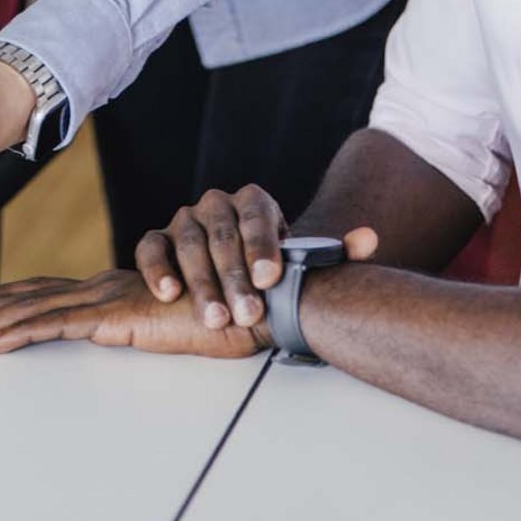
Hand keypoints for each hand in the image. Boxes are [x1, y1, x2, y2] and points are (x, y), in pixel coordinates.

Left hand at [0, 270, 266, 358]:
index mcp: (109, 291)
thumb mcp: (172, 323)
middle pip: (23, 296)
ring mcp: (106, 298)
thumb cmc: (227, 314)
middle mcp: (100, 288)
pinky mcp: (116, 314)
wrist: (258, 300)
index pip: (42, 293)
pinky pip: (55, 324)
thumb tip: (122, 332)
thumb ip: (143, 323)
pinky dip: (18, 330)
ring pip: (27, 308)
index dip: (1, 299)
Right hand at [135, 184, 377, 331]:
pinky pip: (150, 247)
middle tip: (248, 314)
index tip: (271, 280)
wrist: (229, 280)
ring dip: (202, 283)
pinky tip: (170, 293)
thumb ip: (334, 253)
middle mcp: (217, 203)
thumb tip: (369, 240)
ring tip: (215, 318)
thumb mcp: (299, 264)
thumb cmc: (269, 273)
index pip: (256, 215)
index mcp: (254, 202)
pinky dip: (158, 269)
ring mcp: (184, 220)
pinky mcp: (157, 240)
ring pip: (189, 244)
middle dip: (234, 277)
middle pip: (223, 235)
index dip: (263, 246)